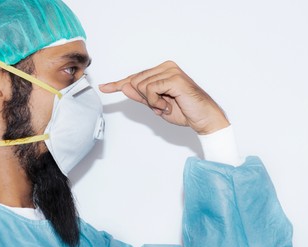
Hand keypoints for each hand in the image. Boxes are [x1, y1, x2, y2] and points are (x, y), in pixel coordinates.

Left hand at [99, 61, 229, 134]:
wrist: (203, 119)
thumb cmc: (184, 111)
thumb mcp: (156, 105)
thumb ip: (141, 96)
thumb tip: (125, 86)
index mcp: (162, 71)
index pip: (135, 77)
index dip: (119, 84)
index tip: (105, 87)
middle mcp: (166, 67)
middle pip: (135, 81)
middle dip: (144, 99)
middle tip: (161, 106)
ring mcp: (170, 70)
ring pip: (141, 86)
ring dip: (151, 102)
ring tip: (167, 106)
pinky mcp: (173, 78)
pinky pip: (150, 89)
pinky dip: (155, 102)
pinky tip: (168, 105)